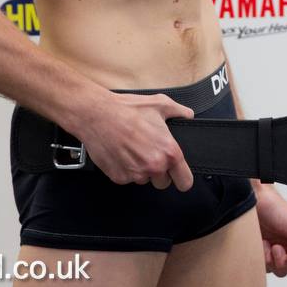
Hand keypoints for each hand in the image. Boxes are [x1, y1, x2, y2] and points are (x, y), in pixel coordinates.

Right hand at [70, 92, 194, 190]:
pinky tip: (122, 153)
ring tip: (134, 149)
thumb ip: (180, 111)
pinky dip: (126, 169)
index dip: (183, 179)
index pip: (185, 181)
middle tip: (150, 153)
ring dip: (142, 170)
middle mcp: (154, 166)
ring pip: (144, 180)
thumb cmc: (128, 109)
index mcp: (169, 152)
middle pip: (163, 182)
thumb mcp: (161, 104)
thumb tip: (188, 115)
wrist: (98, 115)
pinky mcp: (119, 177)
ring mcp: (135, 174)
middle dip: (159, 172)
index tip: (179, 177)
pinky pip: (128, 178)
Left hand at [255, 183, 286, 276]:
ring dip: (274, 259)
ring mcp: (282, 250)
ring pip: (282, 270)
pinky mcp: (268, 253)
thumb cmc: (274, 206)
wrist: (254, 201)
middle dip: (286, 262)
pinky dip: (264, 257)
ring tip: (271, 244)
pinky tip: (263, 243)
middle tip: (278, 249)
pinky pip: (268, 267)